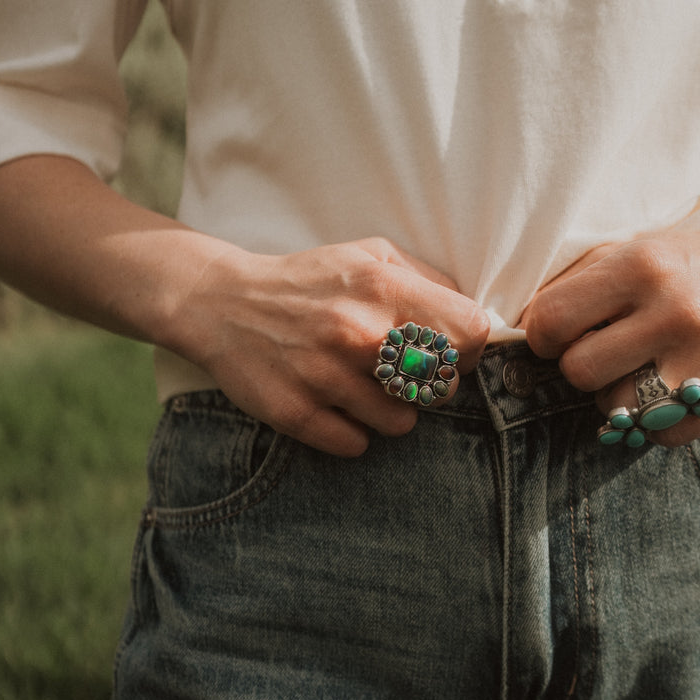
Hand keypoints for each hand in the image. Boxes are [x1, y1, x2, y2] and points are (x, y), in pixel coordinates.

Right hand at [180, 236, 489, 456]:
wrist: (222, 303)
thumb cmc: (307, 282)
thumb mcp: (368, 255)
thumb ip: (425, 280)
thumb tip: (477, 317)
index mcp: (381, 287)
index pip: (470, 332)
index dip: (468, 347)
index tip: (451, 352)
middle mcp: (356, 332)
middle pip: (443, 386)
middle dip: (431, 386)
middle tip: (404, 375)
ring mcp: (325, 376)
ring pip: (403, 423)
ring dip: (390, 411)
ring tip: (365, 389)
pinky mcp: (296, 413)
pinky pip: (357, 443)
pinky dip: (351, 430)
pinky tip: (333, 403)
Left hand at [523, 230, 699, 446]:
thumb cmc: (684, 264)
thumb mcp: (633, 250)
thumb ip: (575, 284)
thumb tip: (516, 328)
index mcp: (642, 266)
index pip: (552, 320)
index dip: (544, 333)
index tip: (559, 331)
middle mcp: (675, 311)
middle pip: (579, 371)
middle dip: (580, 365)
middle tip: (604, 349)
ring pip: (616, 409)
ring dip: (617, 395)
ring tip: (641, 366)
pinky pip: (660, 436)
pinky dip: (654, 423)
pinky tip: (668, 389)